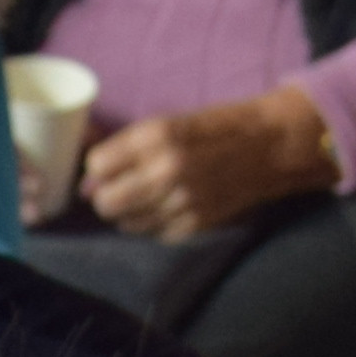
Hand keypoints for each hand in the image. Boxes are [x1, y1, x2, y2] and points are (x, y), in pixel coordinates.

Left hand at [77, 89, 337, 241]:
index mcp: (157, 136)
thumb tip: (86, 180)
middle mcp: (167, 169)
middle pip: (105, 201)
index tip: (109, 167)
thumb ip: (126, 148)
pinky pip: (152, 233)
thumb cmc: (215, 128)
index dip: (99, 168)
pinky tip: (166, 207)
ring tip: (147, 196)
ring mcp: (181, 200)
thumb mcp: (169, 123)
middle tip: (118, 189)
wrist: (269, 145)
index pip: (96, 165)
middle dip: (105, 196)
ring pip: (125, 222)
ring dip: (128, 212)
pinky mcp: (195, 223)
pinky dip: (152, 223)